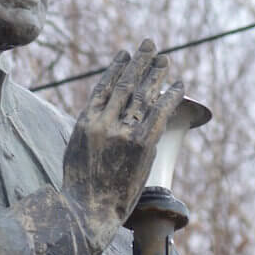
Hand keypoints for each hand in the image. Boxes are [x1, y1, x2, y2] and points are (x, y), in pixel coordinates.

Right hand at [62, 39, 182, 254]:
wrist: (87, 209)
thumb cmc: (80, 185)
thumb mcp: (76, 150)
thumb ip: (89, 129)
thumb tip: (99, 116)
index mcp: (85, 121)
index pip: (104, 86)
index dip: (117, 68)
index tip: (125, 54)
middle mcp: (104, 122)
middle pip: (125, 84)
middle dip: (139, 62)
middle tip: (149, 44)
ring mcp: (123, 133)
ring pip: (142, 95)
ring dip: (156, 75)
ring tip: (165, 60)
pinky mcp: (142, 145)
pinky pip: (160, 114)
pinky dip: (170, 97)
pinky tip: (178, 84)